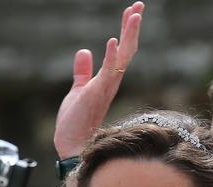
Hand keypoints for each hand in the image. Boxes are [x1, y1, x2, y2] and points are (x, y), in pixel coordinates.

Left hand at [54, 2, 142, 158]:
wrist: (73, 145)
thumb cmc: (76, 123)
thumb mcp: (78, 90)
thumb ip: (82, 72)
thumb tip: (85, 51)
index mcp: (107, 80)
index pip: (121, 51)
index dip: (126, 31)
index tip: (132, 11)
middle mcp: (111, 82)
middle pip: (127, 50)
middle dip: (132, 27)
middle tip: (139, 5)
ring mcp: (106, 87)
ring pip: (123, 58)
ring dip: (128, 36)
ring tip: (134, 15)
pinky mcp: (97, 94)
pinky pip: (108, 73)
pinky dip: (112, 57)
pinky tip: (113, 41)